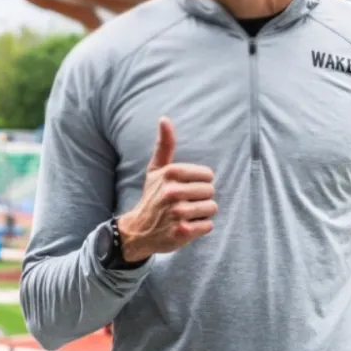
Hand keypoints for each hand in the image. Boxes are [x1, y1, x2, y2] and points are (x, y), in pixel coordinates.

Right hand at [116, 117, 216, 261]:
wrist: (138, 231)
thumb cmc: (153, 196)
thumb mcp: (156, 170)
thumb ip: (165, 145)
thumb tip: (164, 118)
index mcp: (170, 173)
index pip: (208, 175)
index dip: (200, 183)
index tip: (186, 188)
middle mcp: (173, 192)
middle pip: (211, 191)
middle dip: (201, 198)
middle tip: (185, 203)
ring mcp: (177, 213)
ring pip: (211, 208)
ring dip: (201, 213)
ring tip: (185, 215)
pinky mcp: (182, 232)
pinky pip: (208, 225)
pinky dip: (200, 228)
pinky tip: (185, 226)